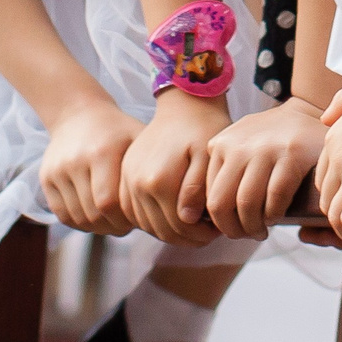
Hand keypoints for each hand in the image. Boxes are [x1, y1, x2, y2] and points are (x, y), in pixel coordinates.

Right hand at [40, 98, 141, 235]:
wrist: (78, 114)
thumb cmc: (118, 132)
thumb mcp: (139, 139)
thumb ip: (152, 168)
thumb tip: (169, 205)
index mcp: (103, 151)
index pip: (110, 203)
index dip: (124, 220)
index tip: (137, 219)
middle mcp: (76, 160)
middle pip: (93, 214)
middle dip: (112, 226)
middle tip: (126, 225)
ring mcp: (57, 170)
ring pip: (77, 218)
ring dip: (97, 227)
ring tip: (112, 221)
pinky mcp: (46, 178)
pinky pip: (62, 214)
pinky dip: (80, 222)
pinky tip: (95, 216)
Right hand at [119, 91, 230, 243]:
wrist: (183, 104)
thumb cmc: (202, 128)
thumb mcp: (208, 156)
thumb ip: (197, 189)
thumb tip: (187, 218)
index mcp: (158, 181)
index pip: (180, 228)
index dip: (201, 235)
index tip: (218, 230)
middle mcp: (136, 184)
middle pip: (162, 230)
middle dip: (188, 237)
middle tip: (209, 232)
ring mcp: (126, 181)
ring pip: (147, 226)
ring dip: (171, 231)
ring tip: (195, 225)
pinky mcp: (123, 177)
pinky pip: (135, 213)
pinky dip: (154, 221)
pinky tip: (174, 215)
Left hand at [204, 96, 326, 238]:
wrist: (307, 113)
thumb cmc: (269, 139)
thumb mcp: (238, 145)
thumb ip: (221, 170)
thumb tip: (202, 214)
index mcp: (220, 145)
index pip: (206, 195)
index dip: (217, 221)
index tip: (230, 228)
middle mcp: (238, 145)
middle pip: (221, 203)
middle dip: (232, 229)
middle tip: (244, 234)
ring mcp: (265, 149)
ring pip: (246, 204)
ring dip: (253, 227)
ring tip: (260, 231)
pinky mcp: (291, 155)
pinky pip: (274, 198)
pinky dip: (272, 215)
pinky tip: (274, 217)